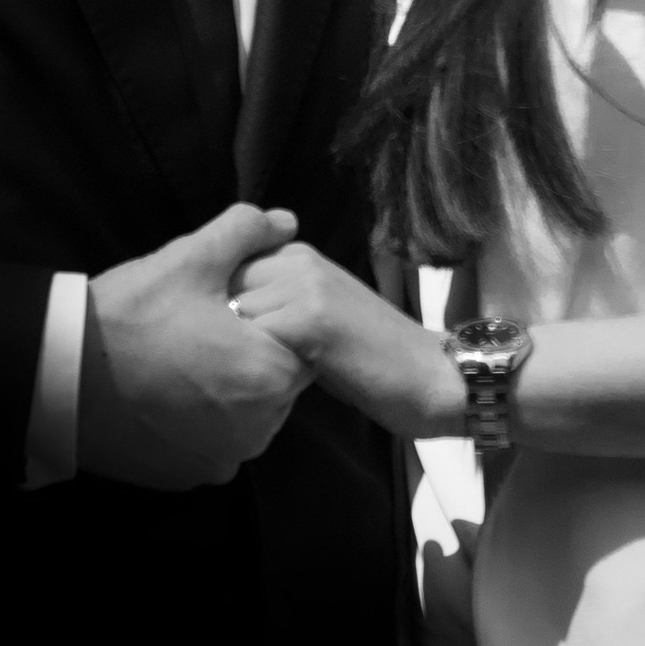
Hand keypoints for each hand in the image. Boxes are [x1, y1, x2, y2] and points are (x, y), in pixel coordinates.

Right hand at [79, 204, 311, 490]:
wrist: (55, 377)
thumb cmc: (129, 315)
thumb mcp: (189, 258)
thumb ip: (246, 231)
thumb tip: (286, 222)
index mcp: (270, 376)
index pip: (299, 342)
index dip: (266, 318)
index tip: (228, 308)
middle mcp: (257, 430)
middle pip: (274, 382)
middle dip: (248, 355)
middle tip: (198, 331)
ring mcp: (221, 459)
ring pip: (244, 415)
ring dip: (225, 391)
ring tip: (178, 360)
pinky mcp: (188, 476)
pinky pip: (211, 442)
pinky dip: (196, 422)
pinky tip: (162, 394)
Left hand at [229, 241, 463, 438]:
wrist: (431, 376)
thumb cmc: (370, 358)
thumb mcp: (316, 317)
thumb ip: (276, 304)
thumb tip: (219, 320)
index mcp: (297, 255)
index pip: (225, 268)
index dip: (214, 307)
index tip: (213, 341)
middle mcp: (297, 260)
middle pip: (221, 285)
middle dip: (214, 324)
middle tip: (219, 364)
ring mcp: (304, 285)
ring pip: (232, 312)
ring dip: (229, 346)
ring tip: (238, 378)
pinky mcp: (310, 318)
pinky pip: (253, 337)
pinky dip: (250, 366)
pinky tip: (261, 389)